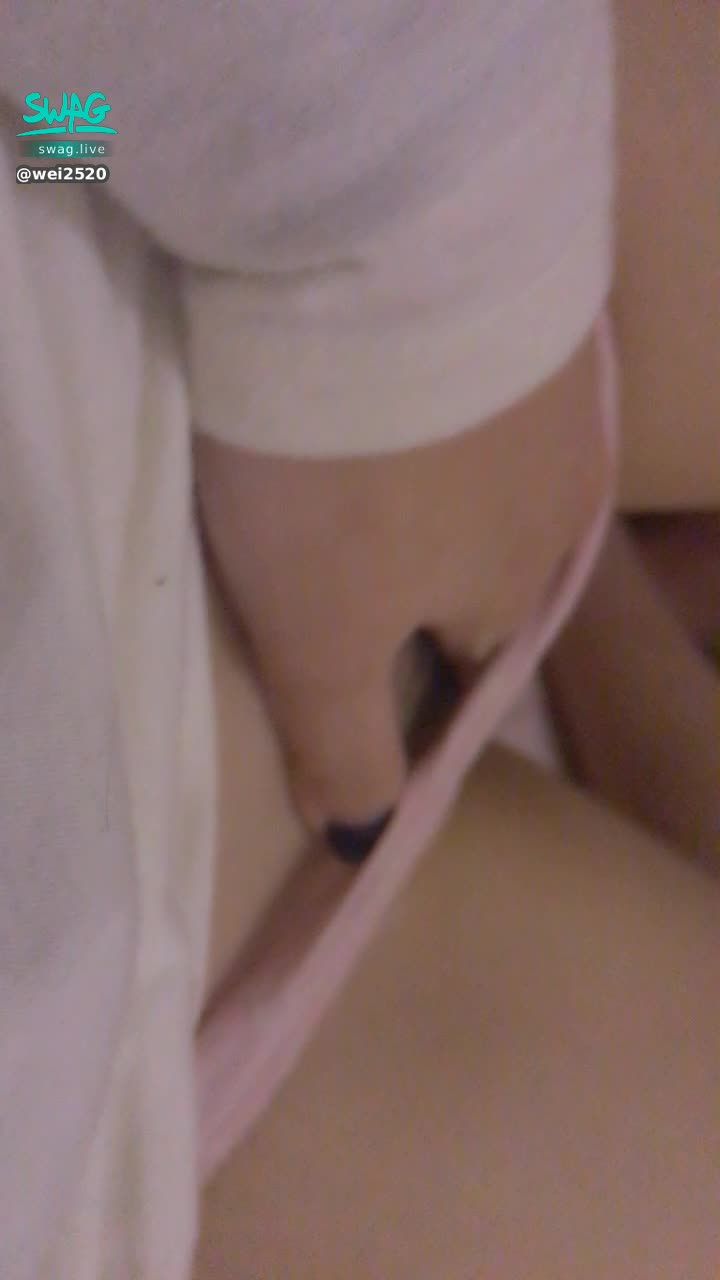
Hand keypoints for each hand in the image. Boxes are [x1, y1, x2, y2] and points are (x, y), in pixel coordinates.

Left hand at [195, 335, 607, 853]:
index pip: (464, 673)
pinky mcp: (540, 312)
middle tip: (344, 544)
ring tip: (369, 456)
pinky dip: (452, 400)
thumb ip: (347, 746)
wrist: (383, 248)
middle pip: (483, 571)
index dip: (407, 681)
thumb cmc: (342, 473)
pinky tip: (410, 378)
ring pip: (494, 477)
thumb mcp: (318, 637)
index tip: (352, 659)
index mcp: (509, 596)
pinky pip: (497, 388)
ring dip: (443, 482)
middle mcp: (561, 509)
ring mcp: (561, 403)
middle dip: (426, 577)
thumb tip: (363, 843)